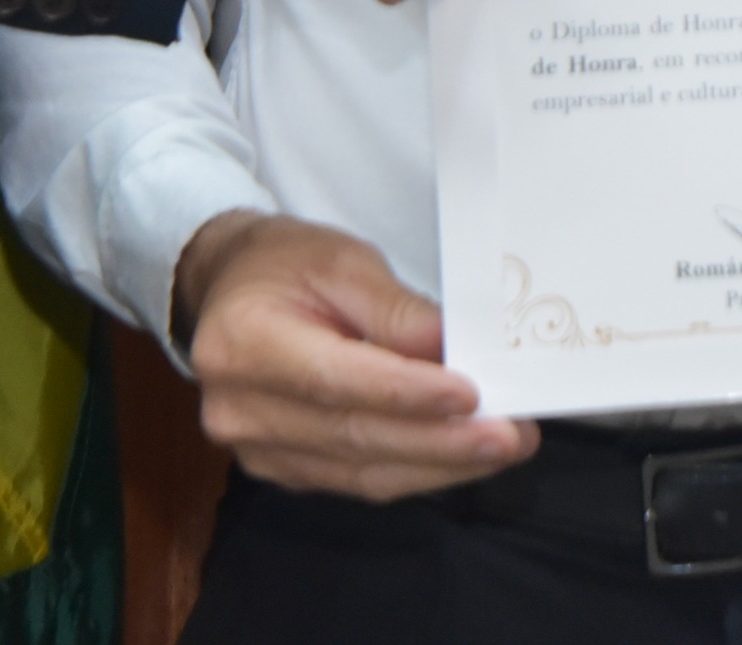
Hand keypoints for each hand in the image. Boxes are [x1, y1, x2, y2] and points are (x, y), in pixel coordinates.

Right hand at [175, 211, 540, 498]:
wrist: (230, 289)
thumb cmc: (286, 264)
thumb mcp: (342, 261)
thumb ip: (394, 310)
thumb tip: (451, 352)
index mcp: (241, 343)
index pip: (336, 380)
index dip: (408, 394)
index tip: (472, 395)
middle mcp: (239, 409)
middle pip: (355, 436)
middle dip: (442, 441)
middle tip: (511, 435)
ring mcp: (256, 450)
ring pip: (363, 472)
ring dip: (440, 463)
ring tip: (503, 446)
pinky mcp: (281, 470)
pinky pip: (358, 480)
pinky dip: (415, 470)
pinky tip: (460, 456)